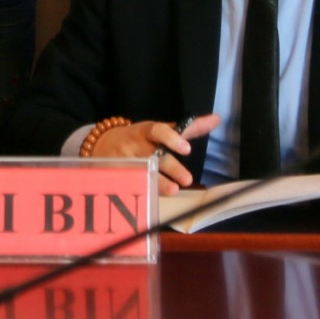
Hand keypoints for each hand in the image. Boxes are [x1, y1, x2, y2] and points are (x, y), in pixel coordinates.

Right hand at [86, 113, 220, 194]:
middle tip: (187, 180)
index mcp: (146, 131)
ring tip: (174, 190)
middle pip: (154, 156)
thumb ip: (188, 128)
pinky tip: (152, 198)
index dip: (171, 138)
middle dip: (171, 168)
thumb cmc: (139, 138)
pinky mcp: (117, 175)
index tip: (187, 149)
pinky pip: (130, 184)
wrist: (102, 143)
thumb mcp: (159, 130)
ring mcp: (125, 161)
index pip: (158, 130)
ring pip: (143, 172)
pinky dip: (141, 191)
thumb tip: (217, 119)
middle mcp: (136, 145)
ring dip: (158, 182)